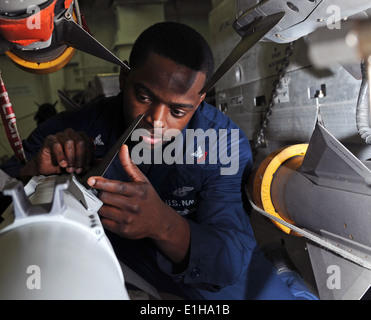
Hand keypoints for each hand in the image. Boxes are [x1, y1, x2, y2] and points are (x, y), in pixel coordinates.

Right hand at [19, 128, 93, 179]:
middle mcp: (70, 134)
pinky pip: (56, 145)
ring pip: (69, 142)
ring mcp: (60, 135)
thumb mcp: (79, 165)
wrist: (47, 169)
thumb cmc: (64, 165)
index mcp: (79, 137)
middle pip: (80, 141)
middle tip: (78, 169)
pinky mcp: (49, 140)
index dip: (88, 156)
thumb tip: (100, 162)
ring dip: (71, 157)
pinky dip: (61, 156)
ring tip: (70, 168)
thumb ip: (89, 162)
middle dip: (80, 157)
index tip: (86, 167)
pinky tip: (63, 164)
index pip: (88, 143)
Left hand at [87, 144, 190, 263]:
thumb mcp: (142, 181)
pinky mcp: (123, 230)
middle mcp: (133, 206)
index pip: (117, 186)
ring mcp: (127, 219)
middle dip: (100, 193)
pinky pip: (104, 222)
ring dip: (100, 205)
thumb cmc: (149, 199)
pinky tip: (108, 212)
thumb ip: (129, 165)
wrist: (160, 221)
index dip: (102, 183)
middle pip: (106, 198)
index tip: (91, 180)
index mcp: (137, 192)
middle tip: (99, 191)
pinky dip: (103, 216)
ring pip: (103, 210)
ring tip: (104, 201)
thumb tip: (123, 149)